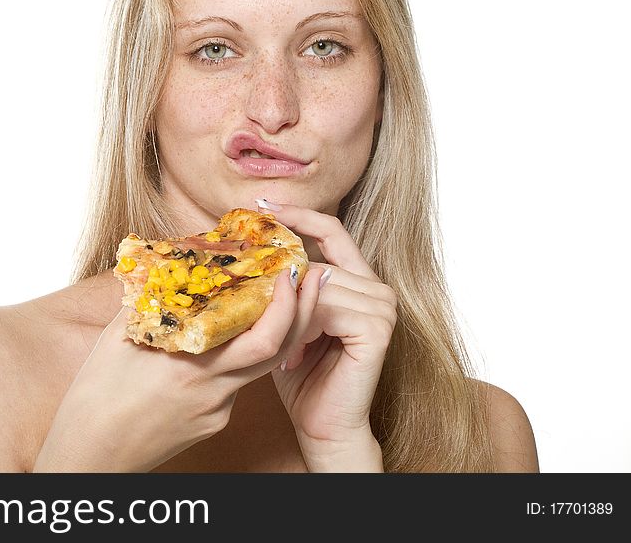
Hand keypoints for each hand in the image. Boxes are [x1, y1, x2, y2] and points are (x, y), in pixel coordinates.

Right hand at [33, 269, 306, 471]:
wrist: (89, 457)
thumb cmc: (93, 397)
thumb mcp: (117, 339)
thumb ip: (151, 300)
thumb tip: (168, 263)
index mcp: (190, 366)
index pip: (261, 338)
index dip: (285, 304)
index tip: (290, 270)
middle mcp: (212, 391)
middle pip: (276, 351)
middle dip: (300, 310)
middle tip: (309, 274)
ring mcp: (217, 411)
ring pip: (257, 367)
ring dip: (273, 331)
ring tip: (277, 297)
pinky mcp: (214, 424)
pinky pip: (235, 384)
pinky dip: (238, 356)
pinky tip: (229, 338)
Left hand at [259, 202, 397, 471]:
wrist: (324, 425)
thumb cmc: (302, 375)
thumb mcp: (287, 320)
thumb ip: (283, 286)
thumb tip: (249, 249)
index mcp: (357, 280)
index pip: (330, 231)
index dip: (298, 215)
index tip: (260, 204)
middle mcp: (376, 288)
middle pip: (318, 261)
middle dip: (282, 284)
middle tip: (259, 312)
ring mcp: (382, 306)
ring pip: (319, 285)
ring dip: (291, 317)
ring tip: (283, 349)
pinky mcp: (377, 328)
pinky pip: (326, 309)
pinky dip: (303, 330)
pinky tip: (294, 355)